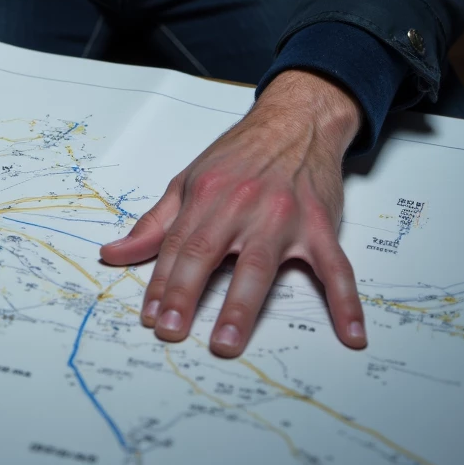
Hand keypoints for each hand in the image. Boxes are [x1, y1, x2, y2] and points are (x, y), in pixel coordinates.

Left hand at [100, 69, 366, 356]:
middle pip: (209, 253)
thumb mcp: (189, 180)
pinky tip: (351, 333)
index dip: (161, 283)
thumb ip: (154, 224)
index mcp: (207, 194)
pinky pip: (336, 267)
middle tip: (171, 331)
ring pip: (259, 265)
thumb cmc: (241, 154)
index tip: (149, 318)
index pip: (178, 245)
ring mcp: (283, 216)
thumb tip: (112, 254)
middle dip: (187, 294)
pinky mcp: (321, 225)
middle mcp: (242, 205)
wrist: (296, 121)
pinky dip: (346, 300)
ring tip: (225, 343)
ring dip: (241, 307)